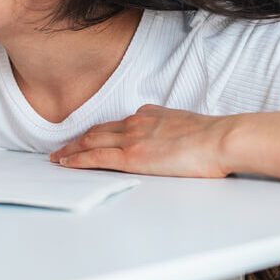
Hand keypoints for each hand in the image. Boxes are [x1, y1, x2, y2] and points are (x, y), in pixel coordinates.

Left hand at [50, 104, 234, 177]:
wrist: (221, 140)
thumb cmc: (213, 138)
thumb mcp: (185, 124)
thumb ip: (169, 128)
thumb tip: (168, 137)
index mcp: (149, 115)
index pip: (116, 124)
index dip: (97, 132)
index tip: (86, 138)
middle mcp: (136, 123)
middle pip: (97, 131)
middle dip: (77, 140)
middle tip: (62, 148)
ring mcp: (132, 139)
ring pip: (91, 142)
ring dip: (71, 150)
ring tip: (57, 157)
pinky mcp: (132, 156)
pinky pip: (96, 157)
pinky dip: (77, 159)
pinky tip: (66, 163)